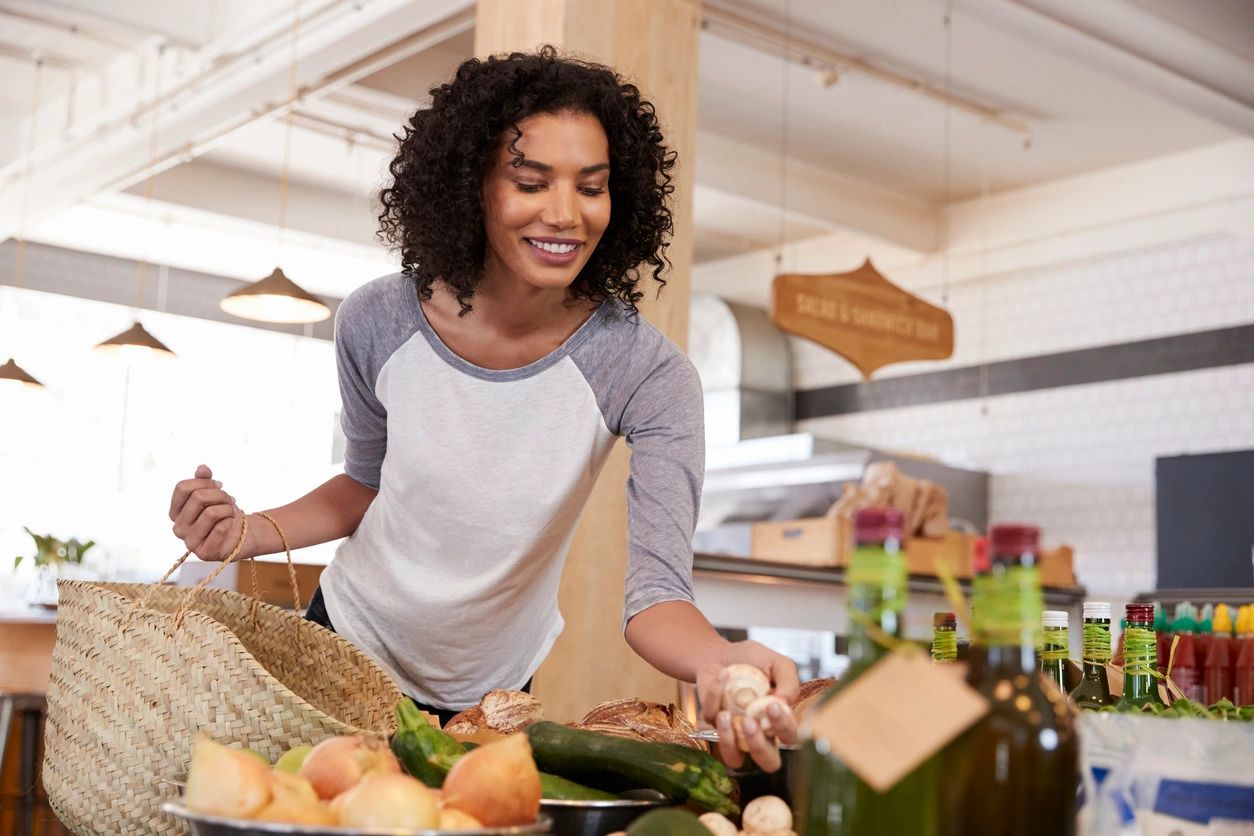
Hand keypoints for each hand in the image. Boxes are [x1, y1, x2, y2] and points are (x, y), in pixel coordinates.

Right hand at [169, 464, 248, 560]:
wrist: (241, 534)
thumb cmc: (223, 513)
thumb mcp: (213, 493)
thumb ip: (205, 480)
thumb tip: (202, 468)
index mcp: (175, 512)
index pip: (182, 488)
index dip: (204, 481)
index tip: (218, 485)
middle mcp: (178, 528)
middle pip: (198, 497)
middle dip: (220, 494)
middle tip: (229, 499)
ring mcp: (189, 542)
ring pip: (211, 512)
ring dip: (228, 508)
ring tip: (231, 511)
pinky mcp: (204, 553)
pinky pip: (220, 528)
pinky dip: (230, 521)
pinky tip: (231, 523)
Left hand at [696, 640, 799, 772]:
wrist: (721, 654)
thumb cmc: (753, 660)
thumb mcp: (777, 663)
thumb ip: (789, 681)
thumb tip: (785, 702)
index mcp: (779, 721)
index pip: (790, 737)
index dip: (784, 726)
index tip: (773, 705)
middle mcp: (760, 734)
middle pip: (769, 763)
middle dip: (759, 747)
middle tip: (749, 722)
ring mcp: (734, 734)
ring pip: (735, 760)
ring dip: (729, 741)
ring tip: (725, 715)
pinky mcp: (712, 727)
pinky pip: (710, 727)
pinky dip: (713, 699)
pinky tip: (720, 678)